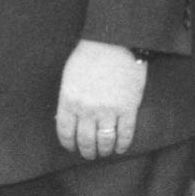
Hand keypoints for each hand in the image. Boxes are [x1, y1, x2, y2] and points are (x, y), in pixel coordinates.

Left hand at [54, 39, 146, 159]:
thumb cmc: (89, 55)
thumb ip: (68, 98)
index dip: (69, 143)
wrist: (115, 41)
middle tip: (90, 154)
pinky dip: (122, 145)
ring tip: (105, 152)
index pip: (66, 132)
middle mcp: (87, 110)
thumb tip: (68, 118)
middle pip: (85, 141)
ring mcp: (108, 110)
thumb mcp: (69, 76)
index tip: (72, 147)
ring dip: (104, 150)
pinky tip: (120, 147)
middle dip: (87, 151)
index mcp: (69, 100)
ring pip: (105, 142)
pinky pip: (125, 134)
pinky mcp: (128, 109)